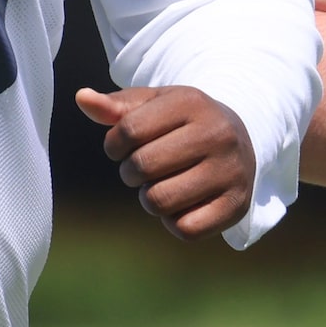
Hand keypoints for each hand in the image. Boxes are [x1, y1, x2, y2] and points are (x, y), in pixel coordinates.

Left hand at [76, 86, 256, 239]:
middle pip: (142, 167)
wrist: (243, 139)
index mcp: (192, 102)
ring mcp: (230, 171)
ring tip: (163, 184)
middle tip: (145, 168)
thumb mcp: (154, 106)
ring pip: (159, 201)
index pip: (129, 131)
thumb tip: (81, 97)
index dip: (114, 145)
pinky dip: (174, 221)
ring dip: (150, 198)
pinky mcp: (236, 205)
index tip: (123, 146)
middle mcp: (217, 134)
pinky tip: (183, 203)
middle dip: (131, 172)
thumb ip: (116, 106)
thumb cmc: (184, 122)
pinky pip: (185, 229)